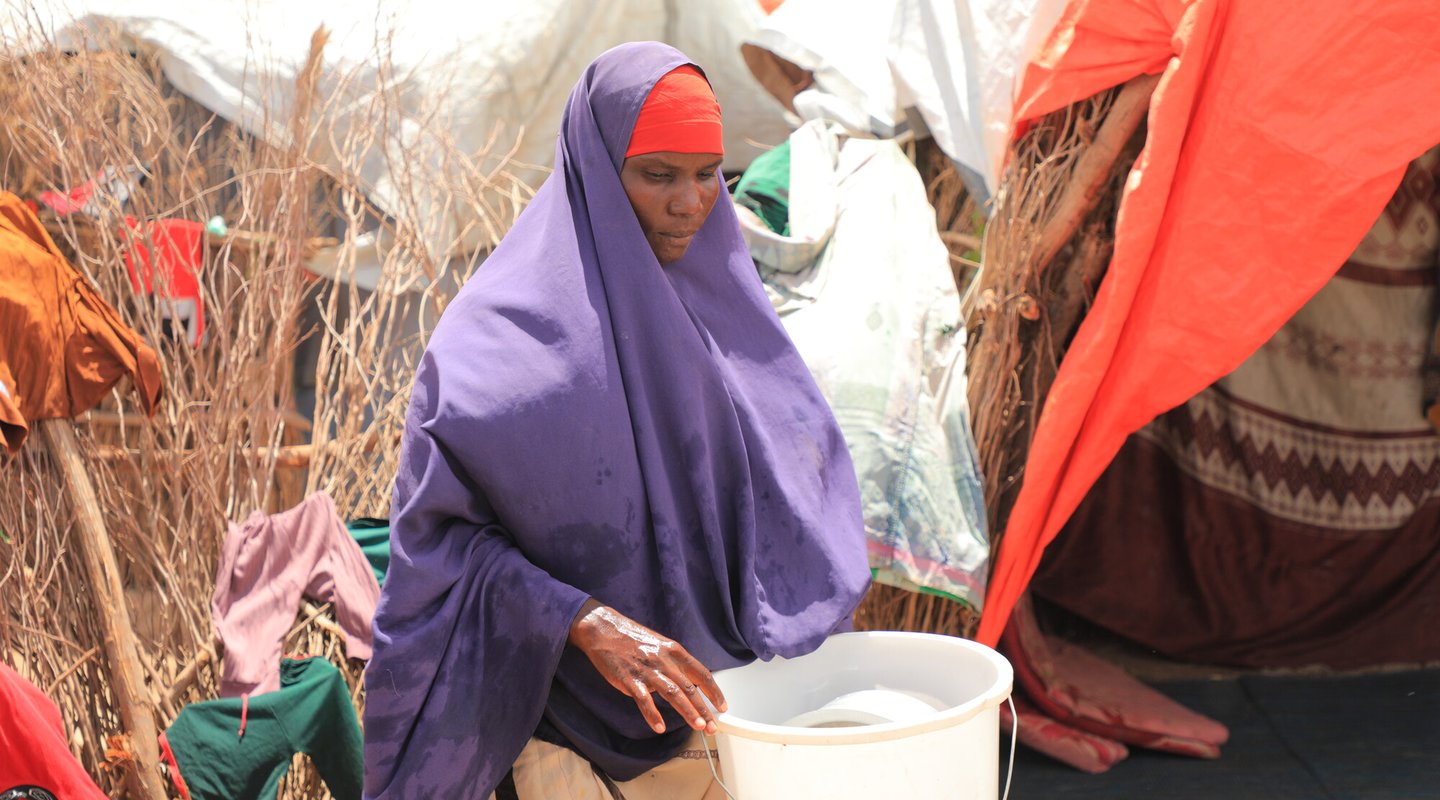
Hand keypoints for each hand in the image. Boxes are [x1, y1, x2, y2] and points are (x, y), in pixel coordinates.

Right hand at [567, 598, 727, 734]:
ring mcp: (647, 670)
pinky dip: (652, 714)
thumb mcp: (660, 646)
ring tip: (698, 726)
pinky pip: (644, 700)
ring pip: (673, 693)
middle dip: (704, 709)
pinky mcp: (629, 679)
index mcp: (674, 651)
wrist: (604, 629)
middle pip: (690, 687)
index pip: (701, 673)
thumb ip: (675, 664)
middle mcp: (664, 660)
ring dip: (687, 711)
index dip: (714, 691)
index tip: (722, 706)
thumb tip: (690, 683)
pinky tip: (659, 727)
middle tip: (713, 726)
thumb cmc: (633, 639)